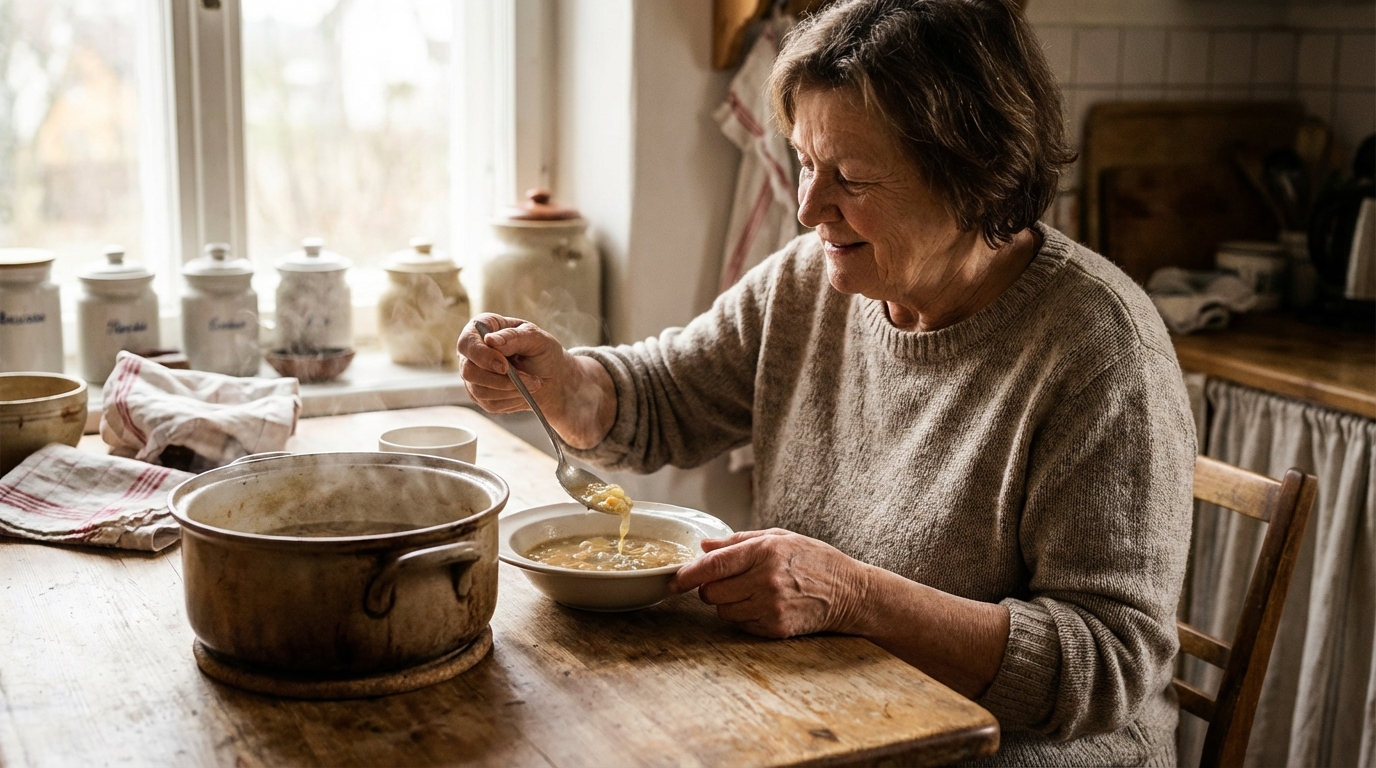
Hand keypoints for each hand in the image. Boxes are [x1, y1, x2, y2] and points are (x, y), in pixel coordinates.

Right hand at [457, 313, 616, 448]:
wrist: (551, 377)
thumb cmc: (542, 352)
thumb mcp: (536, 339)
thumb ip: (514, 336)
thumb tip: (491, 340)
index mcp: (482, 329)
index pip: (467, 343)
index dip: (482, 356)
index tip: (504, 367)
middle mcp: (472, 352)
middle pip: (469, 371)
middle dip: (500, 380)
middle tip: (531, 381)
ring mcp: (473, 375)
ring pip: (479, 390)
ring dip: (511, 390)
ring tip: (534, 384)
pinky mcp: (479, 395)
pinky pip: (489, 403)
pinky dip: (511, 400)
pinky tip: (524, 393)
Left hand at [668, 529, 870, 638]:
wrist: (850, 592)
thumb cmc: (814, 559)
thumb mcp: (779, 538)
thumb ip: (738, 541)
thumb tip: (704, 546)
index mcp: (764, 551)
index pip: (713, 565)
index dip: (687, 575)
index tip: (674, 580)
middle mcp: (765, 580)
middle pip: (712, 593)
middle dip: (711, 589)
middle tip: (728, 582)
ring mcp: (771, 607)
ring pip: (723, 611)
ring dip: (728, 604)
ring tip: (752, 593)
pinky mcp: (776, 628)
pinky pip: (741, 625)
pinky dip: (745, 617)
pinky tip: (765, 606)